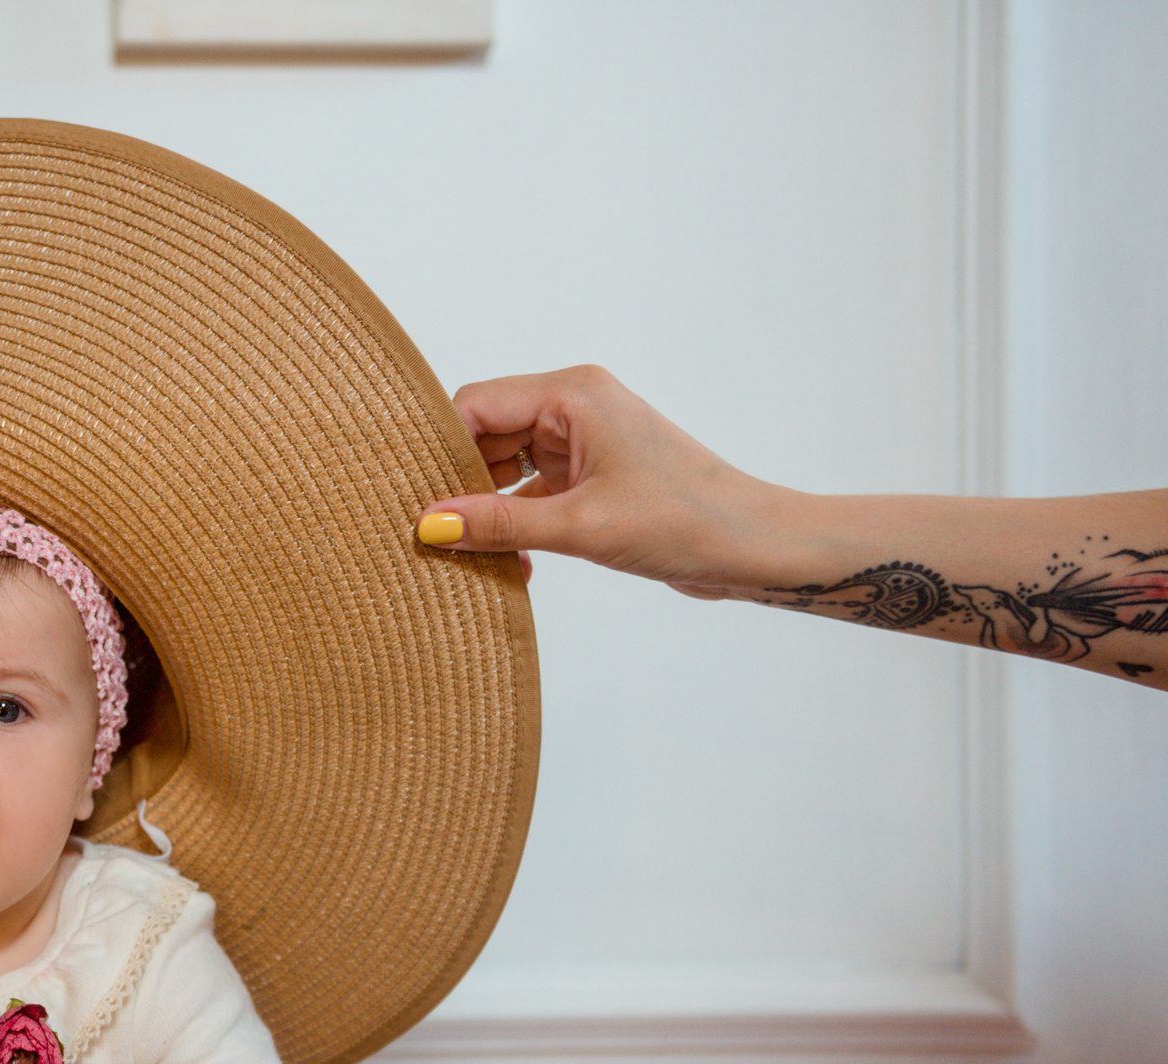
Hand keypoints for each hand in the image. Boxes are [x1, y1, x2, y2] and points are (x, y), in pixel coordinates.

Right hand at [414, 365, 784, 599]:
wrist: (752, 547)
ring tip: (479, 557)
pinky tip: (516, 565)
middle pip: (487, 435)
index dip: (441, 449)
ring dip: (490, 512)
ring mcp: (585, 443)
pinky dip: (519, 526)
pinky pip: (533, 494)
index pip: (477, 404)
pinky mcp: (594, 479)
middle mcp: (576, 408)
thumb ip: (499, 525)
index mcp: (573, 394)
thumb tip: (430, 525)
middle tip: (437, 534)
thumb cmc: (684, 520)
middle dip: (462, 484)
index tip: (414, 496)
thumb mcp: (579, 526)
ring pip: (507, 469)